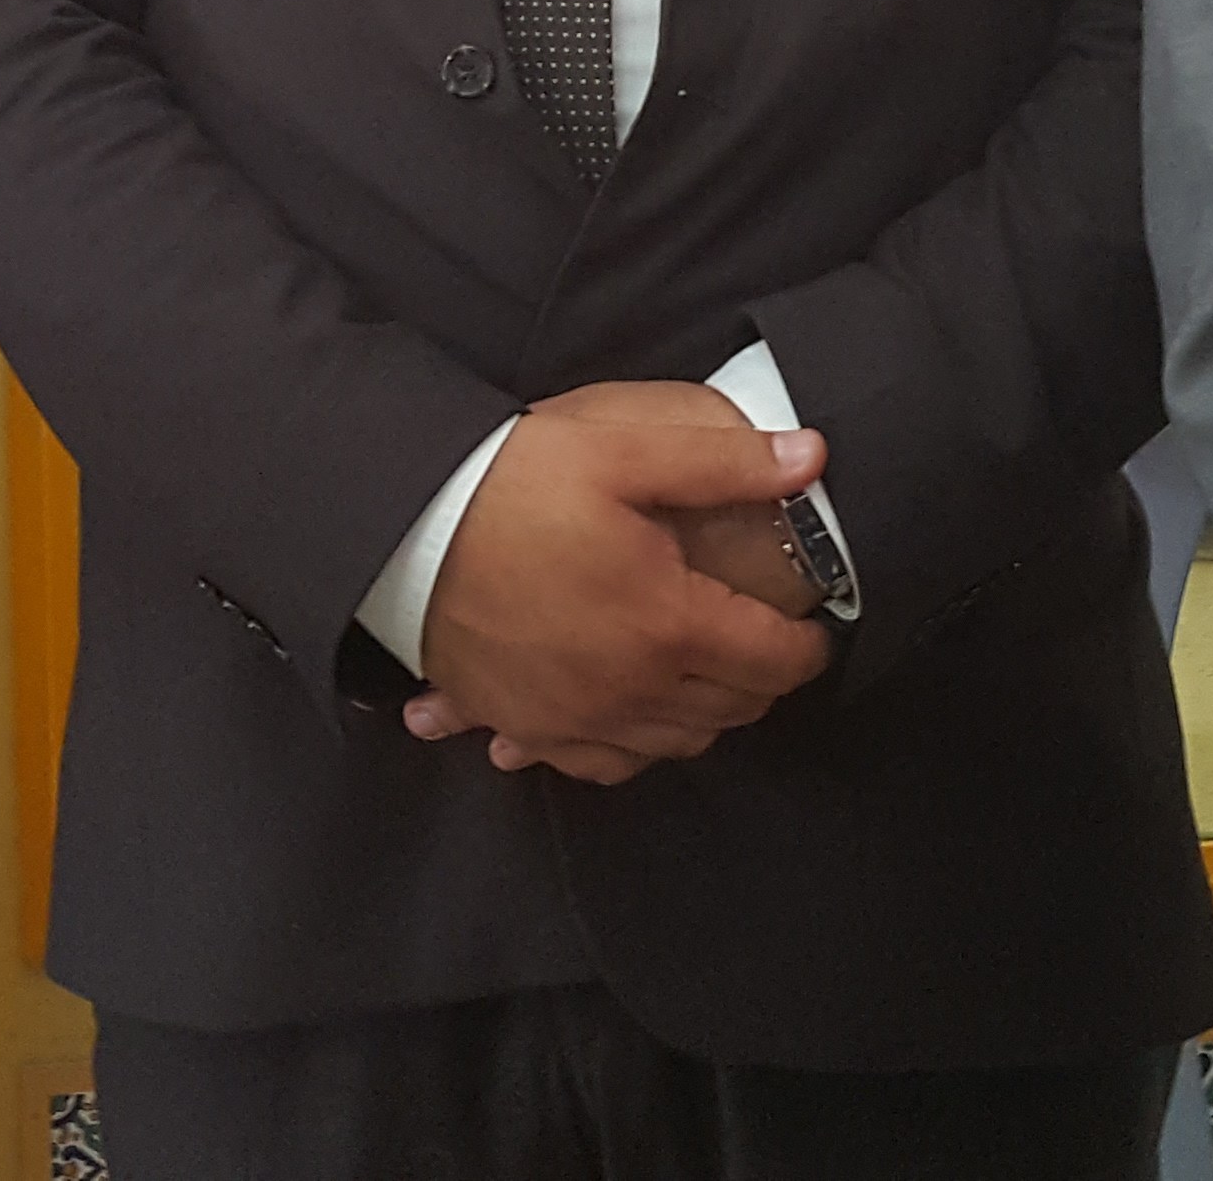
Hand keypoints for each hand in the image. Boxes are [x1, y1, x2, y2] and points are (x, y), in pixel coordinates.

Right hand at [392, 403, 833, 784]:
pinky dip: (627, 746)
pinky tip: (625, 714)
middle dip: (762, 679)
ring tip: (706, 672)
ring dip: (704, 713)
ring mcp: (574, 719)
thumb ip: (724, 458)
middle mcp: (630, 690)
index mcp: (667, 624)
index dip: (807, 645)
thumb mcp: (621, 449)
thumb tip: (809, 460)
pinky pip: (598, 763)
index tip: (813, 627)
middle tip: (764, 640)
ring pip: (673, 744)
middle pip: (731, 709)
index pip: (773, 659)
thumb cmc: (508, 485)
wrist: (399, 529)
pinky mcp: (524, 724)